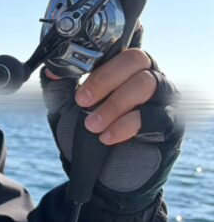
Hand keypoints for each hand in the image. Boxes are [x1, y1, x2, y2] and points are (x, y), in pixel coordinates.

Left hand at [44, 48, 166, 145]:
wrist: (97, 175)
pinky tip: (107, 137)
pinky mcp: (170, 125)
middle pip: (137, 59)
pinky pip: (156, 116)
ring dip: (114, 104)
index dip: (103, 54)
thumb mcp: (63, 108)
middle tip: (82, 101)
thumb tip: (52, 67)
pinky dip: (127, 125)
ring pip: (147, 83)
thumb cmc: (84, 136)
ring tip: (92, 124)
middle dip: (105, 79)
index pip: (122, 46)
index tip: (78, 72)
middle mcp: (147, 78)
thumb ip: (57, 85)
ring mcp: (162, 100)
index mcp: (123, 70)